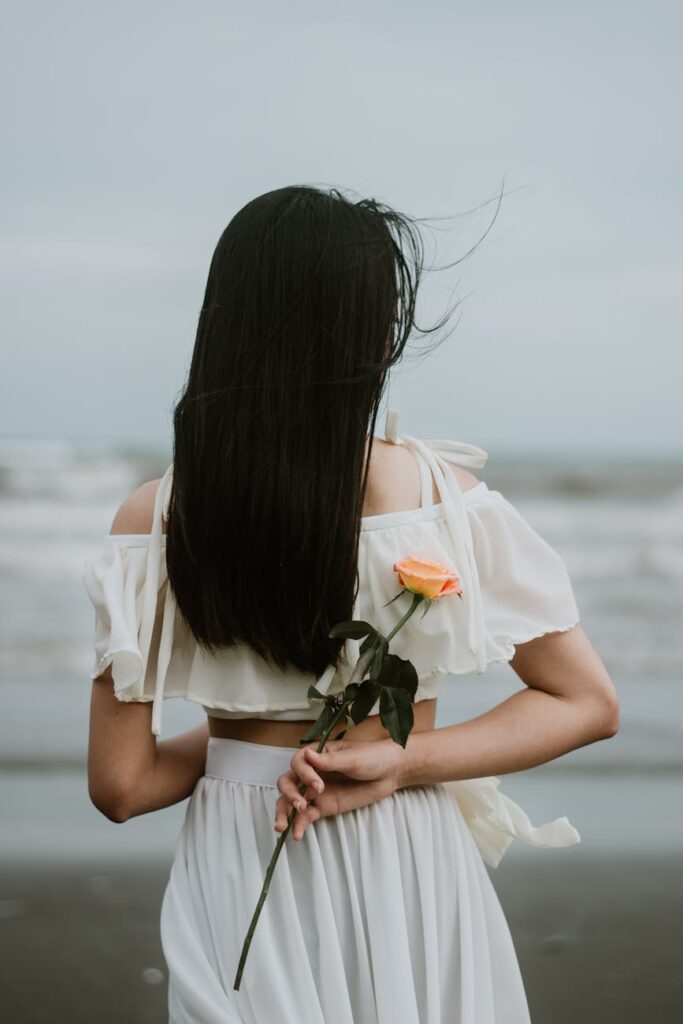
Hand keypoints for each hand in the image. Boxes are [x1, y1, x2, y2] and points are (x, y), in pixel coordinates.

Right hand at [274, 737, 403, 840]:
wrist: (390, 773)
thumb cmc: (372, 757)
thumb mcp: (352, 758)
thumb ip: (329, 761)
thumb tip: (307, 754)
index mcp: (317, 754)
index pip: (297, 763)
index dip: (303, 774)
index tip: (318, 785)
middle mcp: (312, 772)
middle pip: (288, 782)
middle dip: (289, 794)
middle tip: (301, 805)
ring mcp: (316, 791)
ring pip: (291, 801)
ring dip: (284, 812)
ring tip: (282, 827)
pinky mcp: (324, 806)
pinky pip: (306, 816)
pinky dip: (299, 825)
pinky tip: (296, 835)